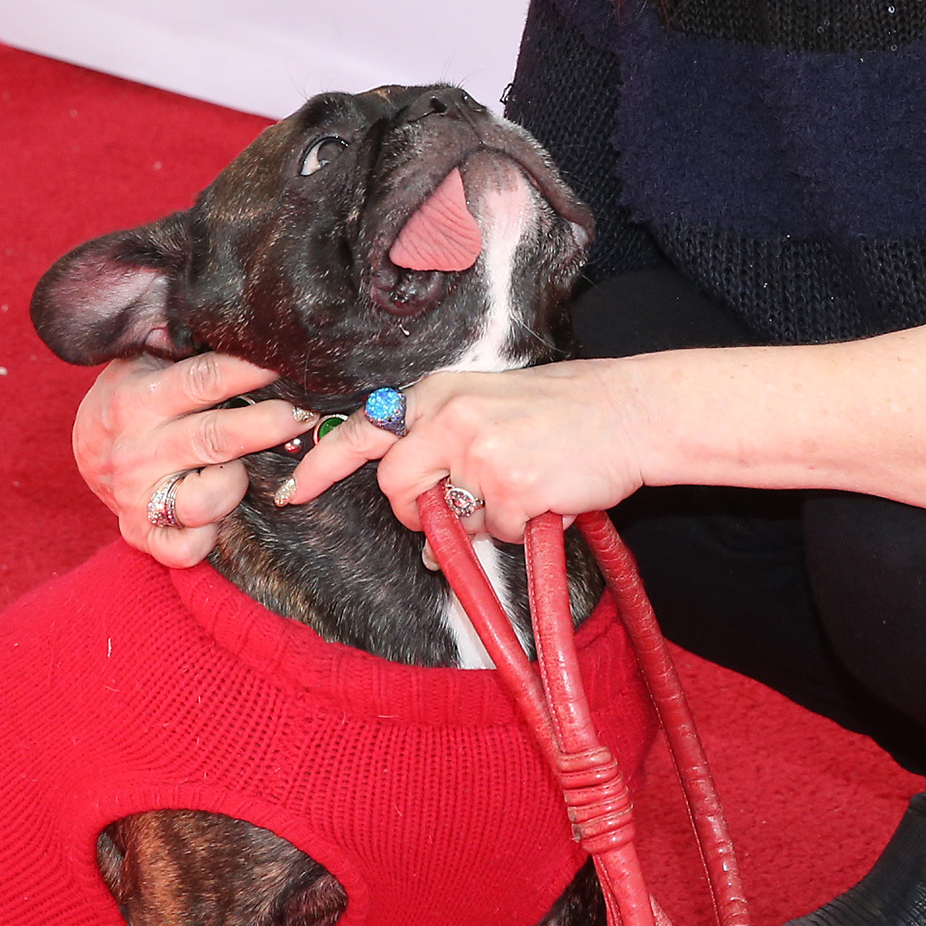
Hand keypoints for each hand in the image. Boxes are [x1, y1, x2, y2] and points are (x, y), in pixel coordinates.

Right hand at [73, 352, 312, 566]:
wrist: (86, 454)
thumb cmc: (133, 399)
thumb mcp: (143, 362)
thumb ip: (181, 346)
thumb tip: (230, 314)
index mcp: (139, 398)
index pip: (204, 380)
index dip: (251, 370)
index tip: (289, 362)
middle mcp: (137, 449)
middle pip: (216, 438)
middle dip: (269, 426)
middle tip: (305, 415)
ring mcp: (137, 496)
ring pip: (206, 499)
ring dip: (238, 484)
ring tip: (247, 468)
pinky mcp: (140, 534)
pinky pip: (186, 548)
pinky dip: (210, 538)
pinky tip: (222, 517)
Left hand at [281, 360, 650, 543]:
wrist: (631, 412)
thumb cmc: (567, 410)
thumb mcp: (492, 403)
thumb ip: (446, 443)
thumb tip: (420, 511)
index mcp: (441, 392)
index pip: (364, 429)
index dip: (323, 464)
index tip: (294, 491)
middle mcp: (451, 419)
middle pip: (394, 487)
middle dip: (416, 512)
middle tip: (455, 512)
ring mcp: (478, 454)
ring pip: (449, 518)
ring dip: (483, 519)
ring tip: (524, 487)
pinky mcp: (509, 488)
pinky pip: (496, 532)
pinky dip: (521, 526)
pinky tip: (548, 496)